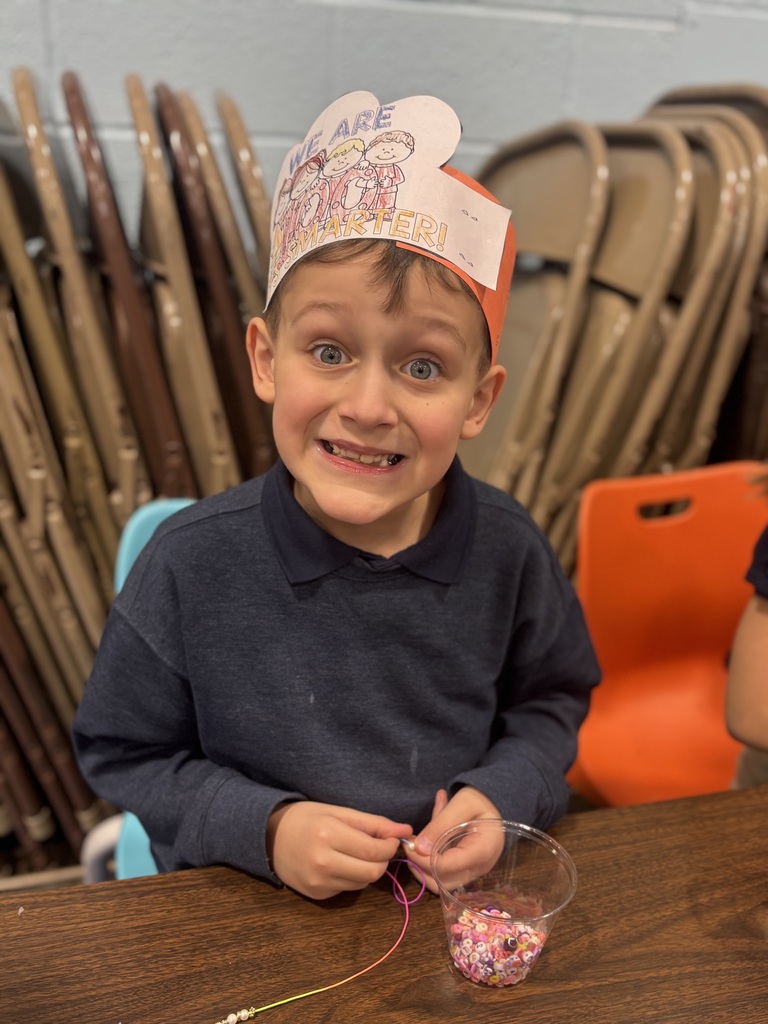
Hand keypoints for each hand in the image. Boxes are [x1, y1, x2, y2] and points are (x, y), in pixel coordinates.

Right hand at [267, 801, 412, 899]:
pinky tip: (341, 863)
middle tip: (378, 847)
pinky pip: (348, 889)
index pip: (374, 850)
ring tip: (357, 853)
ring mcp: (319, 883)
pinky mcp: (317, 895)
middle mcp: (323, 863)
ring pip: (363, 883)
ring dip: (368, 869)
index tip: (392, 838)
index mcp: (329, 835)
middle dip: (382, 860)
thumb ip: (373, 823)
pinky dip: (353, 877)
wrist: (269, 837)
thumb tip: (406, 830)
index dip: (390, 846)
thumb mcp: (339, 812)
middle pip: (373, 872)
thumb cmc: (306, 818)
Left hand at [407, 786, 501, 894]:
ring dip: (423, 867)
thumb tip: (418, 848)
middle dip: (420, 866)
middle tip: (410, 845)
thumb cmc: (482, 799)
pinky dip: (429, 863)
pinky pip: (444, 874)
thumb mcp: (462, 804)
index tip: (409, 844)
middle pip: (443, 882)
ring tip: (416, 844)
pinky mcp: (467, 869)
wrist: (495, 802)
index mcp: (482, 851)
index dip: (422, 859)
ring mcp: (474, 871)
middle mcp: (479, 867)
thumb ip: (440, 824)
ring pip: (441, 883)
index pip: (446, 867)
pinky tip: (426, 843)